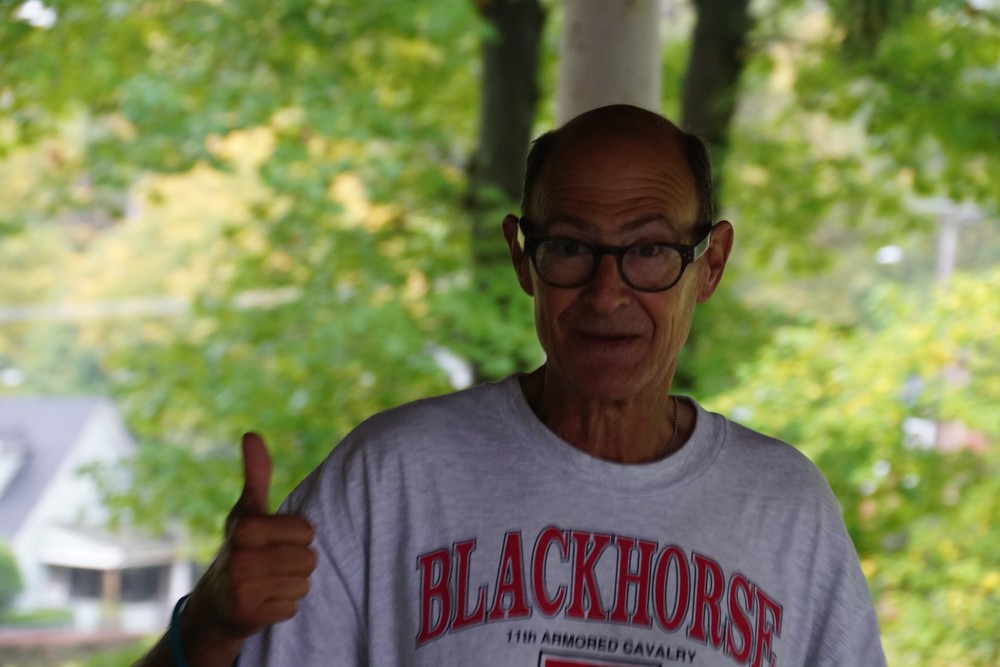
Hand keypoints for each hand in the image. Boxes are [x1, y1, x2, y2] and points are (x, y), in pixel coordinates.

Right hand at [191, 432, 316, 638]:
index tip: (273, 541)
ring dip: (290, 586)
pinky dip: (282, 607)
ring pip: (303, 584)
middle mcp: (241, 557)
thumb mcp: (247, 510)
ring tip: (266, 583)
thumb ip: (256, 474)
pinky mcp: (249, 615)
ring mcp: (243, 588)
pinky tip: (262, 602)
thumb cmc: (241, 547)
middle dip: (296, 564)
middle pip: (309, 560)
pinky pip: (292, 608)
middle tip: (270, 565)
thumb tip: (251, 433)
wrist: (215, 602)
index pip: (307, 532)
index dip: (296, 538)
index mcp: (245, 527)